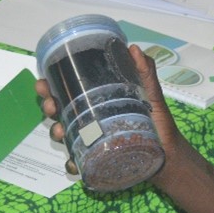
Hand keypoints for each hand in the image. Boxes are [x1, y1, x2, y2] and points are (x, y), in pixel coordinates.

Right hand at [34, 44, 187, 179]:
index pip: (69, 90)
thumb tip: (133, 48)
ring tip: (61, 132)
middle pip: (60, 111)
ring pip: (64, 135)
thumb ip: (145, 72)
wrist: (169, 154)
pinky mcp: (97, 160)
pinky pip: (78, 163)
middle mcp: (91, 119)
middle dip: (49, 107)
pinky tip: (73, 163)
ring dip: (56, 132)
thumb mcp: (152, 94)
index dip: (52, 85)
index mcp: (98, 100)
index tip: (44, 83)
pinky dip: (71, 164)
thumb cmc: (159, 122)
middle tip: (52, 107)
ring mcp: (92, 141)